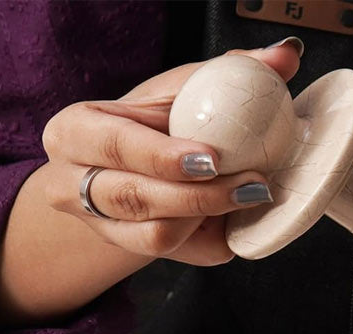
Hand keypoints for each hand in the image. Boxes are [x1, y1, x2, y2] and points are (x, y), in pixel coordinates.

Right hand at [39, 40, 301, 265]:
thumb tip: (282, 58)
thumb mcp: (169, 90)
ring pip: (154, 236)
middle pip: (135, 199)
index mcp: (72, 134)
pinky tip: (231, 218)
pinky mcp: (127, 250)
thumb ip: (220, 74)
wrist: (118, 169)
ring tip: (247, 195)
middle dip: (199, 196)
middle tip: (251, 184)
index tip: (213, 159)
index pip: (116, 145)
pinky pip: (174, 255)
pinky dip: (207, 237)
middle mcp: (71, 186)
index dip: (164, 156)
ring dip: (207, 217)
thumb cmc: (145, 123)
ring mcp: (99, 226)